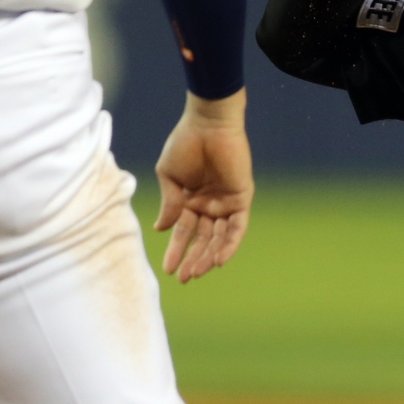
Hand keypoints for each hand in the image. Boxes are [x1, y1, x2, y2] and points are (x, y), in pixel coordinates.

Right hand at [154, 88, 253, 282]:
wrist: (207, 124)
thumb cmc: (184, 144)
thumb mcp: (170, 177)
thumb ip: (170, 204)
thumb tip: (162, 230)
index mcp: (190, 201)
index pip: (183, 232)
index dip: (176, 251)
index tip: (167, 270)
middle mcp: (209, 205)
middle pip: (202, 239)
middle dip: (193, 259)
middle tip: (183, 279)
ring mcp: (226, 203)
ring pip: (219, 237)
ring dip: (208, 256)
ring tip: (196, 273)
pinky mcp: (242, 198)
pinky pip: (237, 227)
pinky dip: (229, 244)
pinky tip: (219, 260)